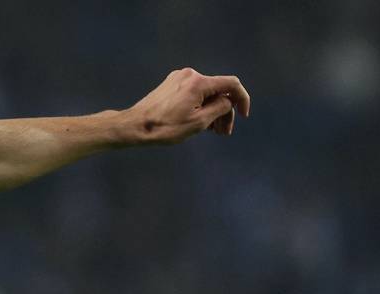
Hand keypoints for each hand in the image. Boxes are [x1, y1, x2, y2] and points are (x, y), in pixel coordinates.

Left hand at [124, 67, 250, 144]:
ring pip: (206, 93)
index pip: (231, 84)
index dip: (242, 99)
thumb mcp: (200, 122)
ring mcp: (179, 78)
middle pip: (218, 91)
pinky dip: (200, 106)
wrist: (134, 127)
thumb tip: (229, 101)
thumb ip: (221, 108)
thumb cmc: (165, 127)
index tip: (244, 115)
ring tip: (214, 131)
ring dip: (213, 110)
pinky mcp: (171, 85)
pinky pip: (193, 93)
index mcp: (198, 82)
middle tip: (225, 132)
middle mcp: (190, 75)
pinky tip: (200, 123)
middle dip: (225, 111)